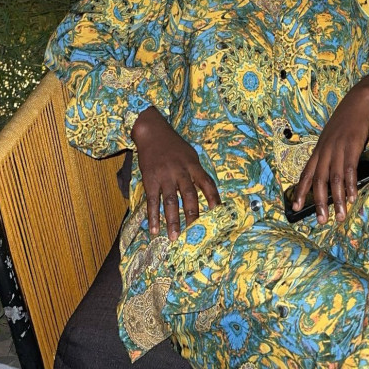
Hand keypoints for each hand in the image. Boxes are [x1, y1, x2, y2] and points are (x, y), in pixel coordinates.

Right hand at [131, 107, 220, 240]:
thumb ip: (196, 172)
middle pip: (189, 196)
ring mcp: (164, 176)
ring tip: (174, 237)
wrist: (152, 132)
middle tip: (195, 233)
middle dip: (193, 215)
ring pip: (170, 202)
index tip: (218, 212)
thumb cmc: (173, 144)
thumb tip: (207, 191)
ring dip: (172, 221)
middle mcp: (181, 172)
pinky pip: (152, 201)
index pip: (207, 183)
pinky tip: (154, 229)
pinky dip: (153, 216)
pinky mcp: (150, 180)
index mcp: (193, 165)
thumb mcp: (190, 154)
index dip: (213, 198)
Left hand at [292, 76, 368, 223]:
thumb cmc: (345, 120)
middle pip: (319, 180)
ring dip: (337, 200)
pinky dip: (351, 185)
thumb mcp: (331, 137)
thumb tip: (330, 173)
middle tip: (321, 221)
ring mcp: (339, 148)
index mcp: (319, 149)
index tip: (295, 208)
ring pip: (334, 179)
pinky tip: (353, 197)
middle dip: (319, 202)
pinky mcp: (353, 146)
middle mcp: (325, 150)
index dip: (301, 191)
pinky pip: (350, 169)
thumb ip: (329, 154)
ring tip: (340, 216)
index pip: (307, 173)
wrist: (357, 101)